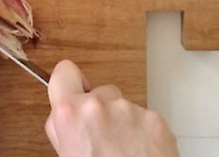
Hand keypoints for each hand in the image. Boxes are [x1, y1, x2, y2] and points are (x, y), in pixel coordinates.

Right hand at [45, 60, 179, 156]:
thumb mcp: (66, 156)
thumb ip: (63, 128)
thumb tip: (65, 116)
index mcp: (69, 113)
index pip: (63, 70)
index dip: (69, 83)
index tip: (74, 95)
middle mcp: (99, 105)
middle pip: (98, 91)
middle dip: (99, 110)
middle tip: (101, 140)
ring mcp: (129, 110)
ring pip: (121, 105)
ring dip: (121, 122)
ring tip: (123, 153)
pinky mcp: (155, 120)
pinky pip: (143, 117)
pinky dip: (141, 133)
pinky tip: (140, 155)